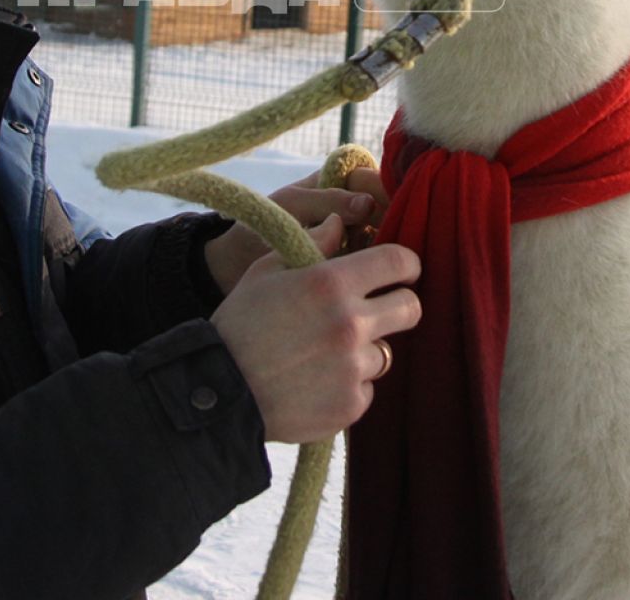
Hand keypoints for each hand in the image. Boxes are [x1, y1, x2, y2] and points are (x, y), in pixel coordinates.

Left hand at [204, 164, 387, 294]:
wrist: (239, 262)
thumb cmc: (262, 223)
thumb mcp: (291, 206)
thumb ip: (327, 200)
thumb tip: (368, 205)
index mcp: (341, 180)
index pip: (377, 181)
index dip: (389, 194)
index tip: (390, 213)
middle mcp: (355, 205)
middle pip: (389, 210)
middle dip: (394, 223)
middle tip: (390, 243)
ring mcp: (357, 234)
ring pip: (386, 236)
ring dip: (389, 248)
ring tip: (386, 263)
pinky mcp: (354, 262)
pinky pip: (374, 261)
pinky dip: (377, 267)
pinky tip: (380, 278)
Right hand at [211, 215, 420, 443]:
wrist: (218, 392)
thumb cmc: (240, 324)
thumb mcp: (266, 271)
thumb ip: (311, 244)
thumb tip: (340, 222)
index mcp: (332, 283)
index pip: (399, 262)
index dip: (406, 264)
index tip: (402, 271)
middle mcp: (351, 324)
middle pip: (411, 308)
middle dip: (398, 304)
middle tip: (375, 310)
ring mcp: (353, 368)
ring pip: (385, 351)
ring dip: (363, 350)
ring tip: (323, 353)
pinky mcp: (350, 406)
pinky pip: (366, 389)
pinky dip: (347, 385)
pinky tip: (315, 382)